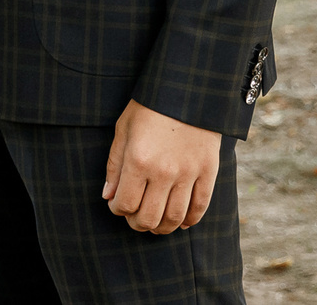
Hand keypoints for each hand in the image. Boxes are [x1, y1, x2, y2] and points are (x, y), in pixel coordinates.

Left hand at [103, 100, 219, 234]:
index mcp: (138, 160)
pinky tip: (182, 221)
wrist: (187, 88)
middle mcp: (163, 171)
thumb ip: (115, 165)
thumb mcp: (124, 129)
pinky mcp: (208, 170)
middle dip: (137, 223)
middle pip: (149, 218)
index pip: (125, 204)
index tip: (118, 204)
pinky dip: (190, 220)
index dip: (118, 209)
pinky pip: (200, 206)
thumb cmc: (149, 106)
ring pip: (174, 218)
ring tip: (156, 222)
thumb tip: (108, 196)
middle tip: (135, 218)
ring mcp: (188, 172)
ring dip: (162, 227)